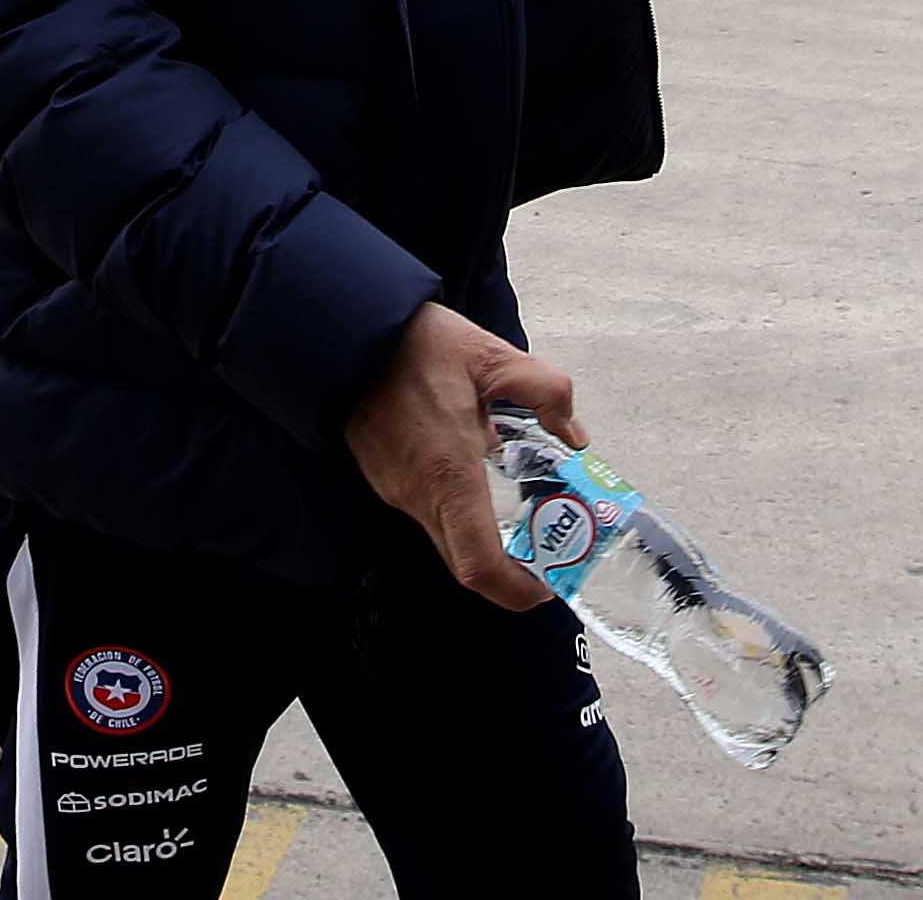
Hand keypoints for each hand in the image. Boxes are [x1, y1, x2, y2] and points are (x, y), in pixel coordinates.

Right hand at [344, 302, 586, 610]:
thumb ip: (546, 392)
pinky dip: (458, 509)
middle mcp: (418, 494)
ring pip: (446, 536)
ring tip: (517, 500)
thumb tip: (575, 435)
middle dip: (508, 567)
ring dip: (483, 535)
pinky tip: (475, 468)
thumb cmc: (417, 344)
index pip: (479, 565)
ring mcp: (395, 489)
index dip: (516, 590)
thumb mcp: (494, 357)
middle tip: (545, 544)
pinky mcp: (384, 477)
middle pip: (465, 562)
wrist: (348, 331)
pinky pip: (427, 511)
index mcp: (448, 475)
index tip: (546, 584)